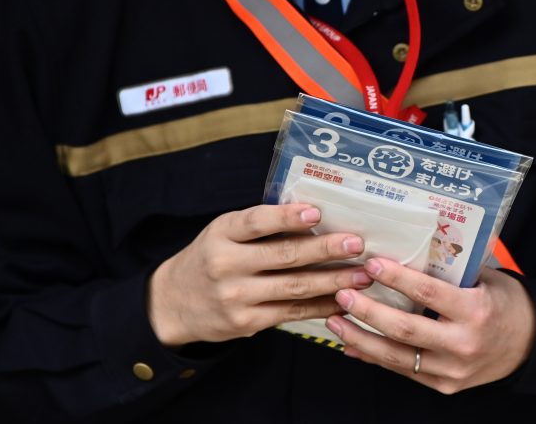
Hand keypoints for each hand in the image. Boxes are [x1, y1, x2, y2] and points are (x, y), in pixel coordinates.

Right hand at [148, 203, 372, 345]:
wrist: (174, 303)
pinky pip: (292, 312)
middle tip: (356, 243)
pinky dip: (321, 306)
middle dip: (325, 250)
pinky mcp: (247, 323)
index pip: (255, 222)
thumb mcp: (224, 232)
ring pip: (294, 288)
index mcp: (222, 233)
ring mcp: (236, 297)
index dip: (286, 218)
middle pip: (283, 256)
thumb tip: (314, 216)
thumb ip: (259, 226)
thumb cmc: (210, 258)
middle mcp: (227, 265)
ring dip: (333, 281)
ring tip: (362, 274)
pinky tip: (343, 300)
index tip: (316, 213)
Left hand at [324, 258, 535, 393]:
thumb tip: (411, 240)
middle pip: (405, 329)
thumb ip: (452, 266)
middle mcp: (463, 344)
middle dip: (368, 311)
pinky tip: (352, 345)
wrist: (531, 345)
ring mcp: (452, 370)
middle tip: (343, 293)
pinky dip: (374, 357)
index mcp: (475, 311)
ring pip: (397, 357)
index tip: (372, 264)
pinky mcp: (444, 385)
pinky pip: (403, 371)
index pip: (428, 293)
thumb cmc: (505, 304)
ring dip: (360, 338)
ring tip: (334, 321)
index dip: (397, 279)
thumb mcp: (485, 278)